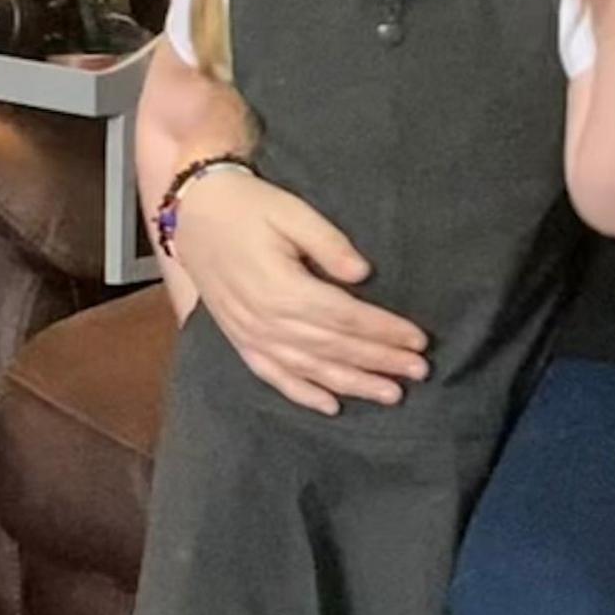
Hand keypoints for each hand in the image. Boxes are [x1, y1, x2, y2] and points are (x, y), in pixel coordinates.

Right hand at [175, 170, 430, 414]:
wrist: (194, 215)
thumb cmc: (249, 208)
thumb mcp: (292, 212)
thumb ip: (329, 243)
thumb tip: (363, 274)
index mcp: (283, 289)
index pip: (346, 317)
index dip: (384, 331)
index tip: (419, 340)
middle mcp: (267, 321)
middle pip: (334, 348)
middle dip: (380, 361)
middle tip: (420, 371)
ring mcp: (251, 336)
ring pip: (310, 370)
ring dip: (353, 384)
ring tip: (391, 394)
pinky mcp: (240, 341)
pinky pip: (274, 377)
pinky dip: (304, 394)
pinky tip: (332, 407)